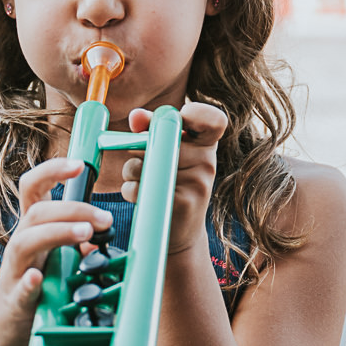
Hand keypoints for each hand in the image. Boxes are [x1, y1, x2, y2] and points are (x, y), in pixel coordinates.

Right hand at [0, 158, 113, 345]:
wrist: (1, 345)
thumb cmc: (32, 301)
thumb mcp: (55, 266)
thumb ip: (72, 247)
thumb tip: (98, 235)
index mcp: (32, 234)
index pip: (33, 190)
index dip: (52, 170)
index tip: (79, 164)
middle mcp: (20, 249)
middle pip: (36, 212)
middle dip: (72, 207)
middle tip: (105, 218)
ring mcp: (14, 276)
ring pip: (25, 241)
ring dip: (57, 232)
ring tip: (86, 233)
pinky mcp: (14, 306)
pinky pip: (18, 290)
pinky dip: (27, 282)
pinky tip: (37, 279)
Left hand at [119, 101, 225, 254]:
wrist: (180, 231)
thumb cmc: (170, 182)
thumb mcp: (166, 151)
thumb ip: (152, 128)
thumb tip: (135, 115)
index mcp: (206, 145)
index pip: (214, 119)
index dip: (195, 113)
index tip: (180, 118)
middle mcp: (206, 162)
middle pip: (161, 137)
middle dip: (141, 147)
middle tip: (146, 157)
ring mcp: (195, 184)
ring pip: (144, 162)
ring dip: (132, 169)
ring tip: (145, 181)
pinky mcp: (178, 204)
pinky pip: (138, 186)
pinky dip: (131, 190)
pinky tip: (144, 197)